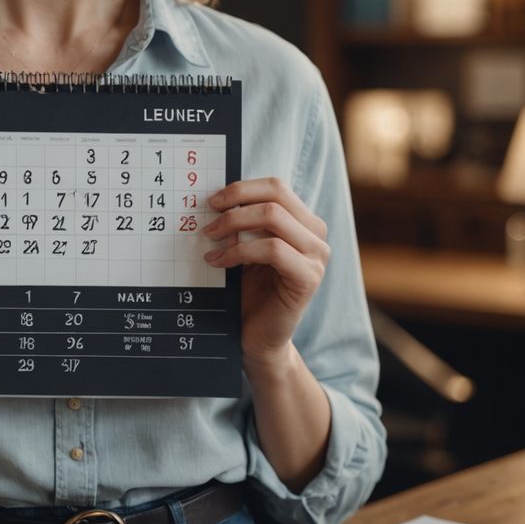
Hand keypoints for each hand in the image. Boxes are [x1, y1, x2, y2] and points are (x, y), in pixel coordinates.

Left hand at [203, 177, 329, 364]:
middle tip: (207, 217)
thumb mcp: (245, 247)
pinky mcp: (309, 278)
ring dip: (233, 225)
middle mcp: (316, 234)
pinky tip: (218, 261)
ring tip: (209, 239)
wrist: (257, 336)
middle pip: (275, 197)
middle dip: (235, 203)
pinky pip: (272, 250)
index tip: (212, 200)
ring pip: (273, 217)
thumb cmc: (248, 289)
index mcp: (302, 221)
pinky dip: (239, 251)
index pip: (275, 187)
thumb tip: (213, 197)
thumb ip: (241, 222)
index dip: (242, 188)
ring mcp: (317, 256)